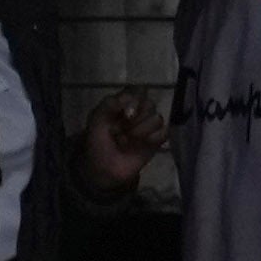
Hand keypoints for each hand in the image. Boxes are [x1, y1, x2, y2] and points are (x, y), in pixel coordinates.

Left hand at [73, 84, 167, 200]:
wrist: (103, 169)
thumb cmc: (97, 143)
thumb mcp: (96, 120)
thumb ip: (108, 104)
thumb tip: (127, 96)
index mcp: (124, 103)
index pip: (138, 91)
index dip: (135, 101)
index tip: (126, 114)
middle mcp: (139, 112)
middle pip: (149, 104)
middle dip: (136, 119)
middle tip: (122, 130)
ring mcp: (149, 126)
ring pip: (157, 118)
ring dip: (142, 130)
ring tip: (128, 140)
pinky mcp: (157, 141)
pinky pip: (164, 132)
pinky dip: (153, 138)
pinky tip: (142, 145)